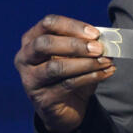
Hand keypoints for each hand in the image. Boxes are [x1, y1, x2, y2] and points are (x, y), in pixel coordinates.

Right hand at [14, 14, 115, 132]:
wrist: (66, 108)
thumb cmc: (70, 73)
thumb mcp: (75, 54)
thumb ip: (85, 43)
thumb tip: (104, 38)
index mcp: (31, 39)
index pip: (48, 24)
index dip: (72, 26)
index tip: (95, 33)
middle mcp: (25, 58)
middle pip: (45, 44)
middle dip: (75, 45)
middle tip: (99, 48)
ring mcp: (31, 79)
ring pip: (56, 67)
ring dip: (86, 63)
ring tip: (107, 61)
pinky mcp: (42, 99)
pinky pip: (68, 85)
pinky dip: (91, 77)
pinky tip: (106, 73)